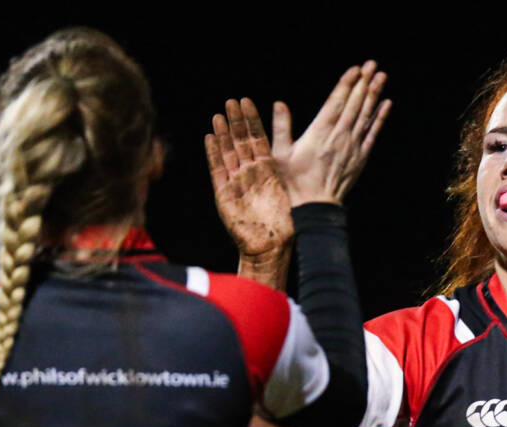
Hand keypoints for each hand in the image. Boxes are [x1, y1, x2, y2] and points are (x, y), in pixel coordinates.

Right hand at [205, 97, 293, 258]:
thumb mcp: (288, 184)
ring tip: (218, 114)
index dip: (251, 120)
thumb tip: (296, 139)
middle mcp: (250, 173)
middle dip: (235, 121)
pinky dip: (213, 154)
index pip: (257, 138)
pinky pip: (217, 170)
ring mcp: (236, 183)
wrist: (270, 246)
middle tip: (231, 100)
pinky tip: (210, 137)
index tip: (246, 101)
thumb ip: (287, 157)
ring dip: (222, 134)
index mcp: (267, 170)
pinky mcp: (223, 195)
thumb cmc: (284, 220)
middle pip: (240, 142)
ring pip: (227, 152)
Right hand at [271, 61, 391, 205]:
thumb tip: (279, 103)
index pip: (336, 102)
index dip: (346, 84)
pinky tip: (386, 104)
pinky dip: (380, 118)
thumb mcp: (280, 154)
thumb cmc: (295, 180)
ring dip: (374, 94)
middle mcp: (339, 136)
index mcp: (320, 132)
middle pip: (354, 104)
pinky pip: (373, 133)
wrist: (316, 205)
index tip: (355, 69)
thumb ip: (281, 127)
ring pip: (365, 115)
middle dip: (363, 82)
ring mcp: (352, 146)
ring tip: (381, 76)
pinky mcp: (361, 157)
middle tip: (372, 64)